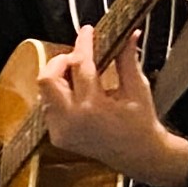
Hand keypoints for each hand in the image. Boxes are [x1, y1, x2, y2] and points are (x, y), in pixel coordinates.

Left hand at [37, 29, 187, 186]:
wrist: (139, 156)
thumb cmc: (141, 122)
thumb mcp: (138, 88)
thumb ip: (127, 60)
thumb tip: (129, 34)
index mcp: (93, 107)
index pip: (80, 65)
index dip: (83, 44)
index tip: (87, 31)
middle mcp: (71, 120)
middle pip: (47, 78)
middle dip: (60, 62)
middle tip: (78, 58)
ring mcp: (61, 131)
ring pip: (45, 92)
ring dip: (59, 79)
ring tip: (80, 76)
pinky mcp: (57, 137)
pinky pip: (49, 107)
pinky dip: (60, 96)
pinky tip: (78, 95)